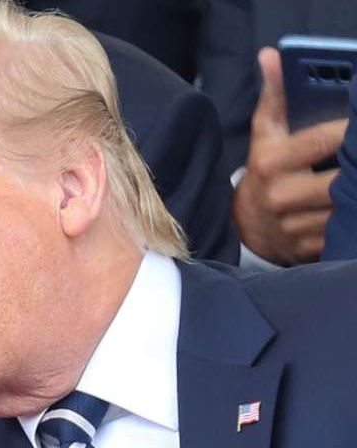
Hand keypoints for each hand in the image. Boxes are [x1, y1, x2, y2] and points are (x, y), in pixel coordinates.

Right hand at [233, 47, 347, 264]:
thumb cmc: (264, 170)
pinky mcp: (307, 247)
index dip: (349, 131)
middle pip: (340, 180)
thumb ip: (274, 95)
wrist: (246, 228)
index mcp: (269, 162)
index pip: (320, 140)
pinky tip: (355, 205)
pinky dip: (354, 218)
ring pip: (346, 208)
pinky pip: (344, 231)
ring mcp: (293, 225)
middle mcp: (279, 195)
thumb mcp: (265, 133)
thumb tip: (271, 56)